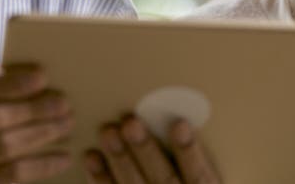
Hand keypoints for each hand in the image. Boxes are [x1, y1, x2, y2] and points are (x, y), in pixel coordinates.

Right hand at [0, 64, 73, 183]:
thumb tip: (35, 72)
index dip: (11, 83)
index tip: (43, 76)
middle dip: (31, 109)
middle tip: (63, 102)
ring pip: (2, 148)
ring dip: (41, 135)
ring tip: (66, 123)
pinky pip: (9, 176)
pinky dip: (40, 166)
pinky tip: (62, 156)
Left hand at [83, 115, 220, 183]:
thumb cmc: (187, 180)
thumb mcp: (203, 175)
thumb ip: (195, 153)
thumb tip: (179, 116)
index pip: (199, 176)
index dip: (189, 151)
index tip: (179, 124)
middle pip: (164, 180)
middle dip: (146, 150)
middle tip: (130, 123)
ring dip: (120, 159)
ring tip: (108, 132)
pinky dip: (100, 178)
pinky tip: (91, 157)